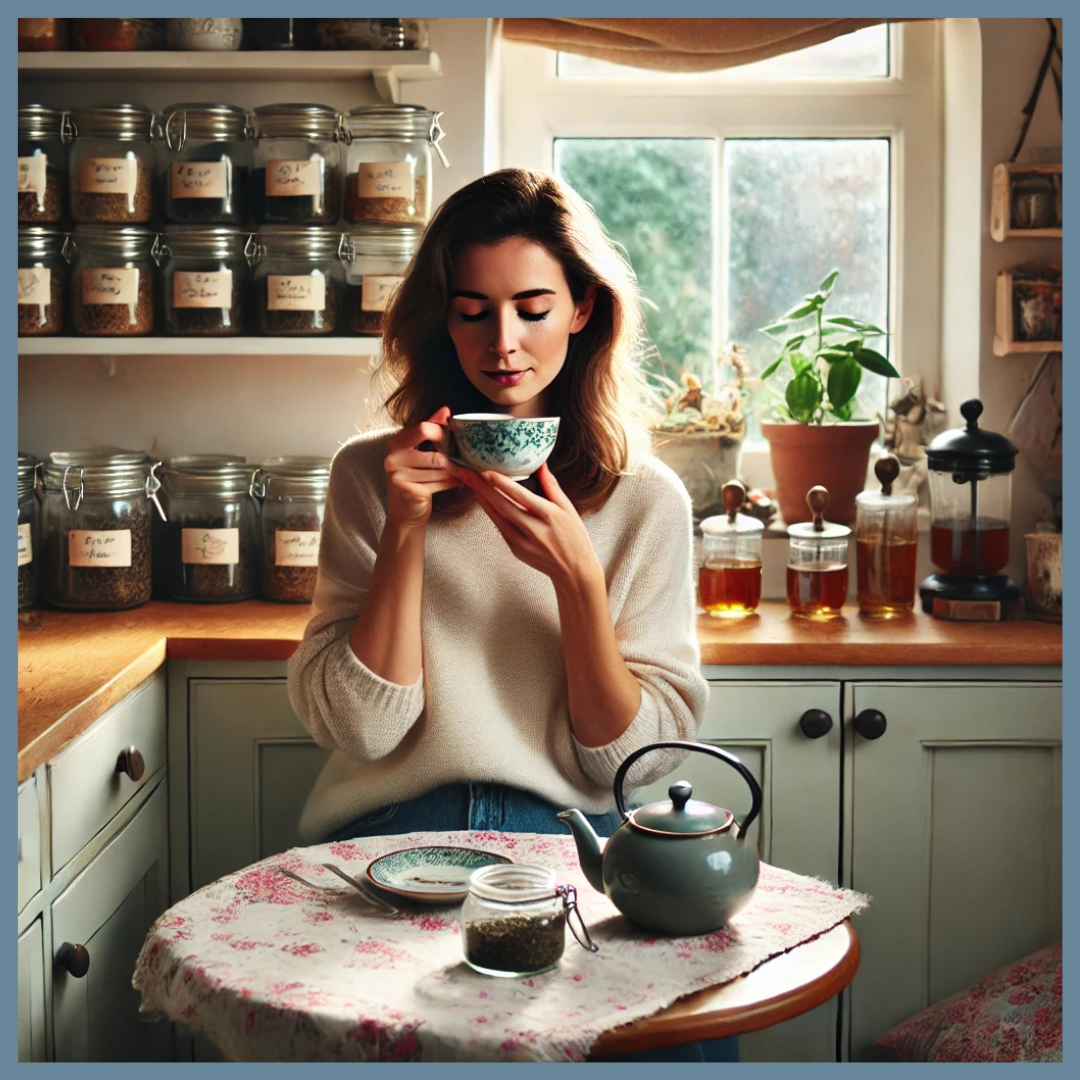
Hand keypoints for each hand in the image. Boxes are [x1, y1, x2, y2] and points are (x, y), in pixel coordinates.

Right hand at [384, 406, 462, 529]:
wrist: (406, 513)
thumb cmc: (415, 479)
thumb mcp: (419, 452)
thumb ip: (430, 429)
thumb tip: (445, 410)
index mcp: (395, 443)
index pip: (424, 428)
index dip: (443, 434)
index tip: (451, 442)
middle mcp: (392, 457)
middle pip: (435, 452)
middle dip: (450, 457)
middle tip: (456, 461)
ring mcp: (398, 475)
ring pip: (441, 468)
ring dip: (453, 472)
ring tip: (453, 474)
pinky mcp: (409, 490)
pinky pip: (441, 482)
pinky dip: (450, 483)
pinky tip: (449, 483)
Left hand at [459, 462, 601, 591]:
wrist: (573, 570)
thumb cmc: (574, 537)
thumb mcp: (569, 509)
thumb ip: (551, 486)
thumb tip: (540, 463)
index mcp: (548, 516)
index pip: (520, 496)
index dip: (501, 483)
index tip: (486, 470)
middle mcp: (533, 529)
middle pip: (501, 505)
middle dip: (480, 487)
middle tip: (465, 472)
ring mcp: (521, 542)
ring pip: (495, 517)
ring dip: (480, 498)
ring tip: (467, 481)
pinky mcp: (515, 549)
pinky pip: (500, 526)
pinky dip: (490, 511)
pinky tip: (482, 498)